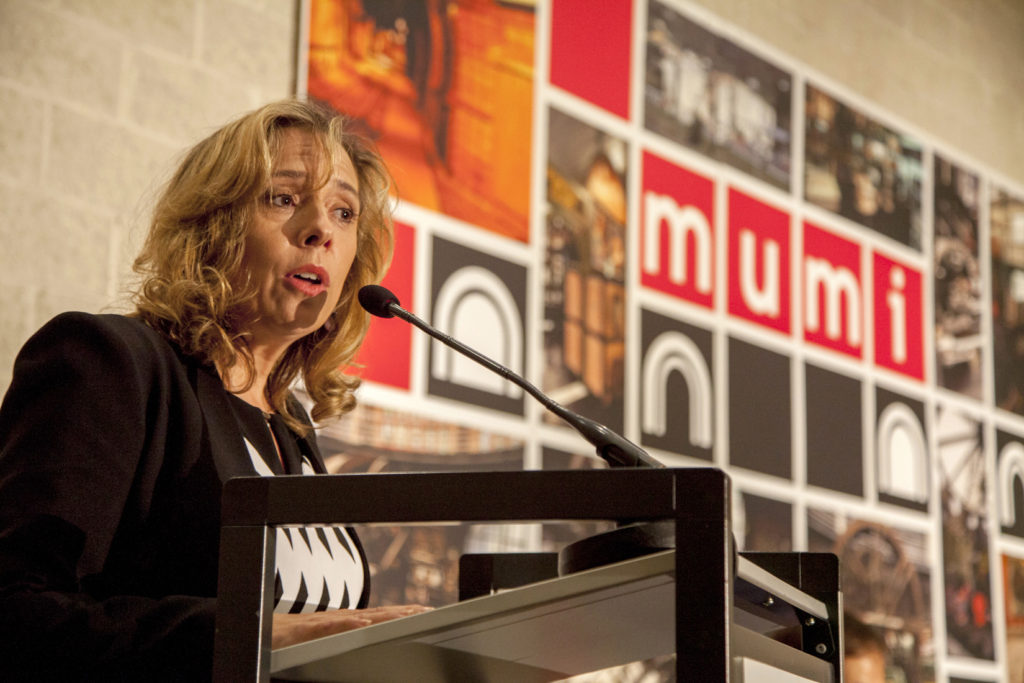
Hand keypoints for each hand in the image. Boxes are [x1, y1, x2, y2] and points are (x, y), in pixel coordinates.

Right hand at [271, 604, 432, 648]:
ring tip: (409, 615)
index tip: (426, 611)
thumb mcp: (319, 639)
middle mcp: (335, 619)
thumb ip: (341, 639)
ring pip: (358, 617)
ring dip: (384, 616)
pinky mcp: (304, 630)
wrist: (254, 630)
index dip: (402, 613)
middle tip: (429, 610)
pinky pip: (329, 627)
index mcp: (341, 622)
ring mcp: (321, 622)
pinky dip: (347, 624)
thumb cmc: (285, 638)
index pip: (378, 616)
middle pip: (376, 614)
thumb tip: (362, 638)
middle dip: (403, 612)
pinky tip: (365, 623)